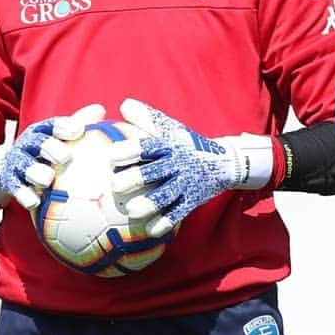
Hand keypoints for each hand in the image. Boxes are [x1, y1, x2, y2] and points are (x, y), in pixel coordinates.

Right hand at [0, 103, 105, 209]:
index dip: (64, 127)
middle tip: (64, 157)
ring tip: (47, 179)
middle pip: (38, 143)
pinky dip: (25, 195)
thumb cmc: (46, 150)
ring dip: (35, 172)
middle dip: (49, 148)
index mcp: (43, 131)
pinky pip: (16, 188)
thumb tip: (100, 109)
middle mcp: (29, 143)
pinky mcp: (10, 181)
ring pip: (25, 166)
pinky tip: (34, 202)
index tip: (78, 130)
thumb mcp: (59, 136)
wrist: (10, 167)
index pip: (53, 125)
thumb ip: (79, 124)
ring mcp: (18, 162)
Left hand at [113, 99, 273, 238]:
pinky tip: (150, 230)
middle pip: (155, 171)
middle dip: (136, 178)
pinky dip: (165, 222)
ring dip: (150, 203)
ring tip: (133, 210)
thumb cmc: (186, 145)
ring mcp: (186, 183)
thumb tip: (124, 105)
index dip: (130, 150)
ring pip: (166, 195)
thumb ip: (146, 120)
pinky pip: (178, 213)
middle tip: (116, 185)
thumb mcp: (170, 129)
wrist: (223, 162)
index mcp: (168, 146)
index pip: (148, 146)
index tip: (111, 156)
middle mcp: (177, 164)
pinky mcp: (192, 200)